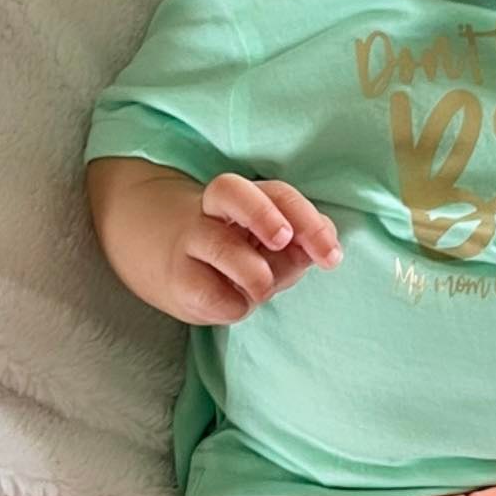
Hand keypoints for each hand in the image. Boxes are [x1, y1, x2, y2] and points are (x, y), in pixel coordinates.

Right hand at [171, 174, 342, 324]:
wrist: (164, 264)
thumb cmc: (233, 254)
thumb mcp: (269, 245)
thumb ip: (299, 246)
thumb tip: (322, 252)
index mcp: (242, 198)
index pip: (276, 193)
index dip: (307, 219)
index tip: (331, 255)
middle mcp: (211, 212)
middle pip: (230, 190)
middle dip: (264, 214)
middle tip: (284, 241)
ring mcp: (189, 243)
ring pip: (221, 246)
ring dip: (256, 274)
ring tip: (262, 288)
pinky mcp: (176, 281)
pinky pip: (211, 293)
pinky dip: (234, 305)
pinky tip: (235, 304)